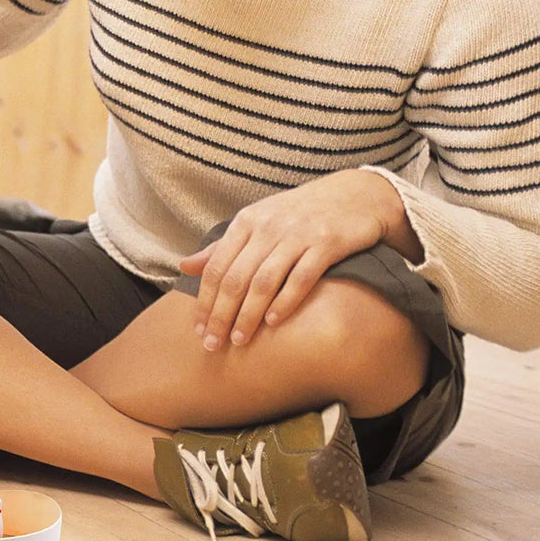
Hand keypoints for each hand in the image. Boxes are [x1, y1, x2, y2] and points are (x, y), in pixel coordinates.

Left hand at [178, 169, 414, 349]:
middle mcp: (267, 227)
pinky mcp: (326, 244)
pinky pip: (302, 277)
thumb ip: (222, 247)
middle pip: (236, 278)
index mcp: (245, 222)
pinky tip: (274, 323)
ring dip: (249, 314)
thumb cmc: (298, 213)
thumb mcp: (257, 221)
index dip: (204, 301)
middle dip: (221, 315)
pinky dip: (286, 301)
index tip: (198, 329)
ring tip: (239, 340)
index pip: (216, 267)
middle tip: (213, 344)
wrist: (354, 195)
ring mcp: (297, 235)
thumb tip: (185, 266)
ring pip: (264, 281)